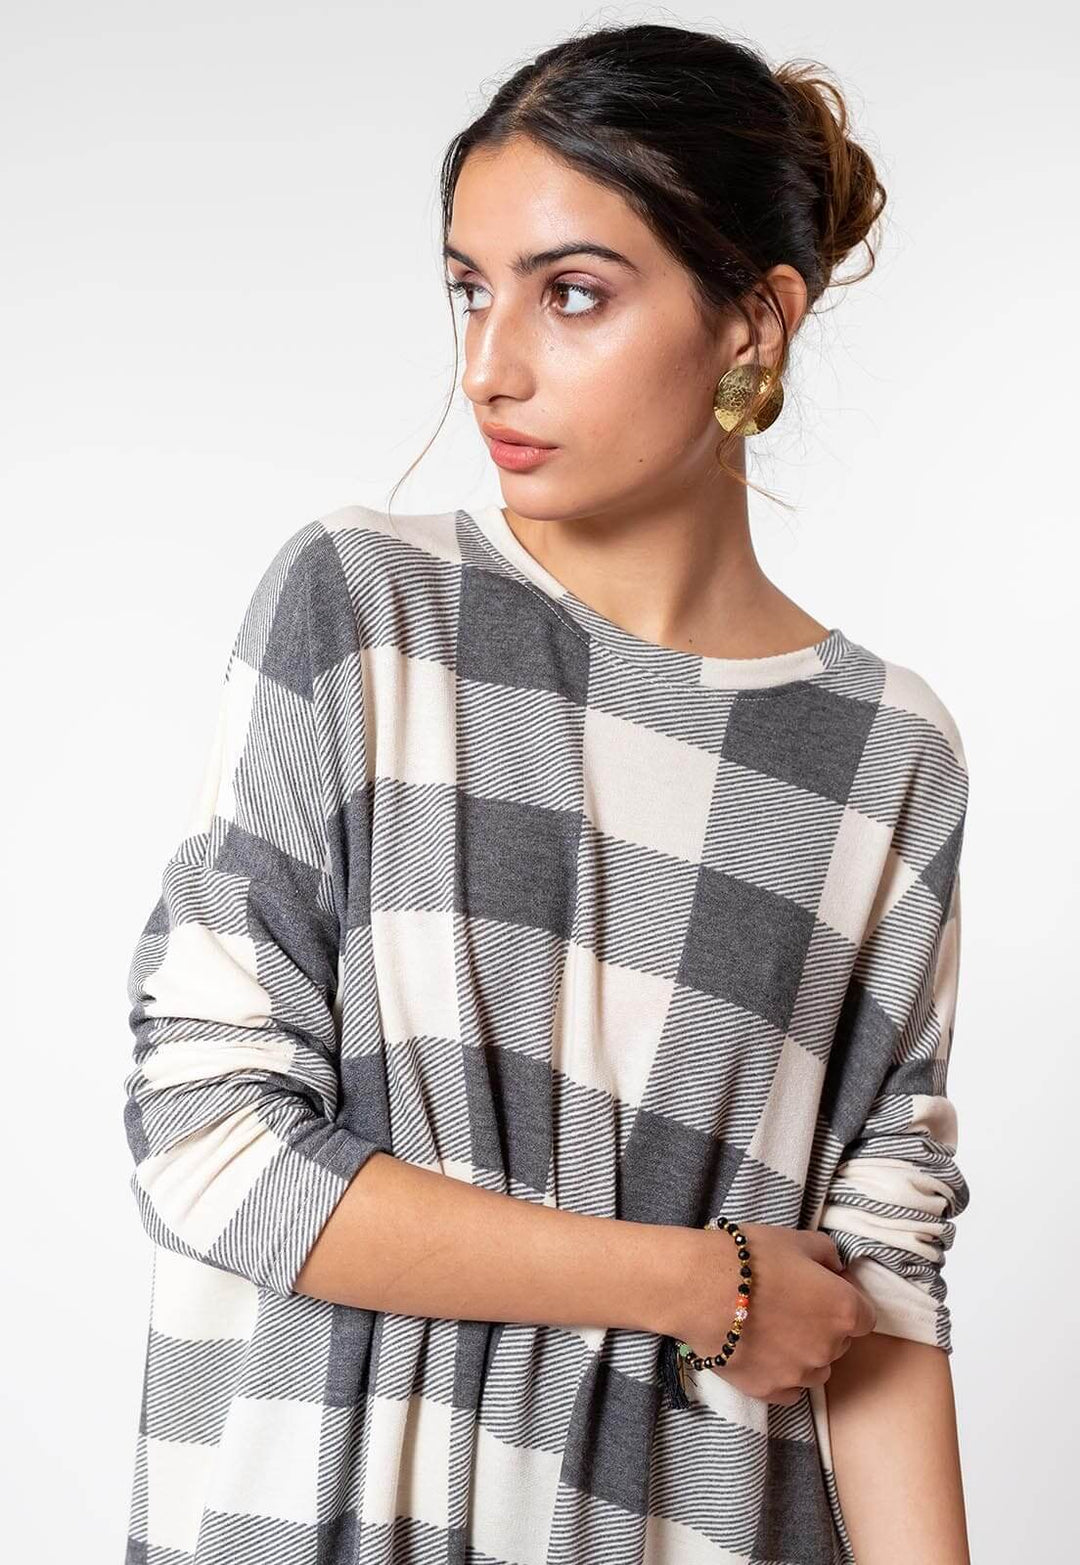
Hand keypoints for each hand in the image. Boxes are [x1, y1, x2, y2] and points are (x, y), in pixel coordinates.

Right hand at [670, 1221, 876, 1405]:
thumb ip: (828, 1254)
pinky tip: (762, 1351)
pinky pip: (789, 1389)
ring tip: (772, 1328)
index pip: (864, 1316)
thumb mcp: (796, 1240)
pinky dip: (782, 1374)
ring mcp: (800, 1375)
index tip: (821, 1288)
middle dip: (822, 1325)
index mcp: (844, 1311)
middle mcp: (829, 1349)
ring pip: (815, 1368)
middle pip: (839, 1342)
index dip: (844, 1300)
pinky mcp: (770, 1391)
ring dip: (804, 1352)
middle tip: (790, 1303)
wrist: (700, 1289)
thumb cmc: (751, 1259)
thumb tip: (836, 1270)